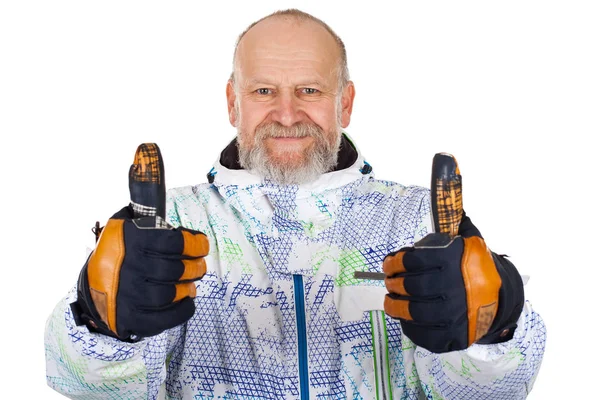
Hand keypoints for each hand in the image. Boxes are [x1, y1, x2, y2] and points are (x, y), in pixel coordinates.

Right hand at [70, 144, 208, 340]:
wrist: (95, 291)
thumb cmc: (121, 249)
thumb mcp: (128, 217)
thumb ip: (142, 188)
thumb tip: (146, 148)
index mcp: (132, 239)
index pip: (176, 242)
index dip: (196, 244)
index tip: (200, 244)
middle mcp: (129, 268)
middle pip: (180, 269)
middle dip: (195, 266)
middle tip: (196, 265)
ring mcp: (129, 296)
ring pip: (176, 292)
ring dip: (188, 287)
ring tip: (187, 282)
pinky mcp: (133, 319)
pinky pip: (171, 317)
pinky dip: (184, 308)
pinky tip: (183, 299)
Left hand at [383, 154, 523, 352]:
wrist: (501, 297)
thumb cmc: (472, 261)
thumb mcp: (464, 233)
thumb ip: (450, 203)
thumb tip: (446, 158)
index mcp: (455, 260)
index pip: (411, 260)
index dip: (395, 261)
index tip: (391, 262)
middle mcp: (456, 289)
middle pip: (406, 287)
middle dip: (392, 283)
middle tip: (390, 280)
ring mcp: (455, 317)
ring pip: (408, 312)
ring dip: (395, 304)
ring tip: (394, 298)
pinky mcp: (452, 338)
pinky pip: (418, 334)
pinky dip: (408, 326)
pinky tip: (410, 316)